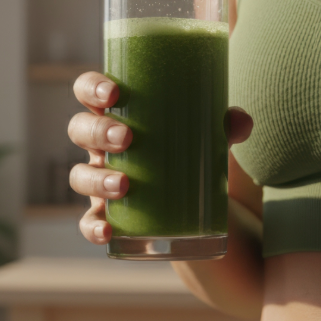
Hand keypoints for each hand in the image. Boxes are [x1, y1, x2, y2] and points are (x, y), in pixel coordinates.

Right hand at [68, 71, 252, 244]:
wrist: (199, 206)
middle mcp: (103, 146)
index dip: (91, 88)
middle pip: (80, 130)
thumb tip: (241, 122)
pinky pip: (89, 222)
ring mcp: (102, 181)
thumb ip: (225, 127)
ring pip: (80, 176)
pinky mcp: (110, 216)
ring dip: (96, 179)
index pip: (89, 92)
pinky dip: (92, 227)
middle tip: (126, 138)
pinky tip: (106, 232)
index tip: (113, 93)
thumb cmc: (192, 154)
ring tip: (123, 185)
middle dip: (98, 132)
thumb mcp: (209, 138)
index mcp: (119, 115)